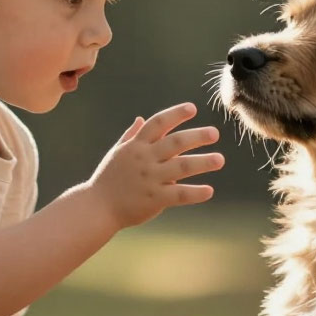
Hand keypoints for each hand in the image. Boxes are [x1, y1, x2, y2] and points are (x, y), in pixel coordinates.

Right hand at [87, 103, 223, 228]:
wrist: (96, 207)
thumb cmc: (108, 179)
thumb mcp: (117, 154)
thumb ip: (131, 136)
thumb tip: (141, 119)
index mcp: (136, 146)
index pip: (158, 123)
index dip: (175, 114)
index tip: (193, 109)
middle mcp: (144, 159)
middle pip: (175, 142)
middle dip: (196, 136)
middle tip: (214, 133)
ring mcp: (150, 179)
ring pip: (181, 166)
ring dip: (203, 162)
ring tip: (220, 159)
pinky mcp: (154, 199)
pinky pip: (179, 194)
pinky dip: (195, 193)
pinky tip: (209, 190)